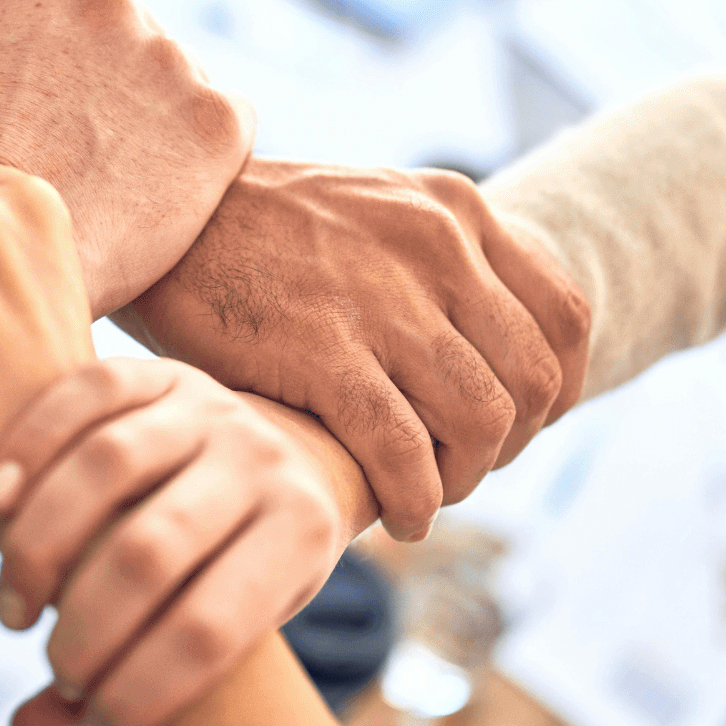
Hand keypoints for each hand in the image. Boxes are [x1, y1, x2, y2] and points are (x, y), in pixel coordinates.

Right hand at [0, 0, 254, 315]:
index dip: (57, 58)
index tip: (48, 107)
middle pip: (125, 31)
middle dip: (111, 81)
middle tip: (83, 150)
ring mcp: (168, 53)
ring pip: (174, 82)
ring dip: (156, 122)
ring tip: (117, 186)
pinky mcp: (219, 117)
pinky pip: (223, 132)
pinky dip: (202, 165)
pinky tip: (160, 203)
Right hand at [0, 359, 341, 725]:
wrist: (293, 456)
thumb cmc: (248, 566)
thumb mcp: (235, 623)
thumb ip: (140, 676)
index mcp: (302, 532)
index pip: (212, 628)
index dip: (145, 692)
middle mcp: (263, 460)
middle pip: (151, 550)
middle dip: (86, 629)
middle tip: (54, 664)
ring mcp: (212, 405)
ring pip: (108, 466)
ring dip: (40, 548)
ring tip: (14, 610)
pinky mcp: (162, 370)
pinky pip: (86, 395)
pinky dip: (28, 447)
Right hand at [119, 160, 590, 542]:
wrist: (160, 211)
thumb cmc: (259, 229)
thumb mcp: (374, 210)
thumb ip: (436, 262)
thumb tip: (487, 346)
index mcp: (456, 211)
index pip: (566, 316)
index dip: (558, 389)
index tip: (519, 425)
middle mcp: (437, 247)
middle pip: (533, 379)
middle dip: (511, 444)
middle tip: (462, 466)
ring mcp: (383, 299)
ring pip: (482, 421)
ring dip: (463, 478)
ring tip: (427, 493)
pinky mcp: (323, 350)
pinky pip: (404, 451)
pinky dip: (415, 500)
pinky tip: (396, 515)